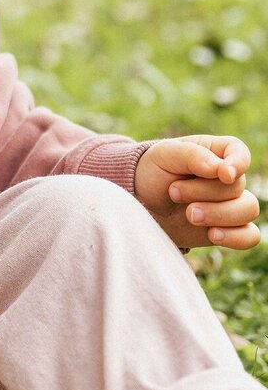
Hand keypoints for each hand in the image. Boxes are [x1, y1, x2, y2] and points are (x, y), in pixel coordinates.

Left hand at [134, 135, 260, 248]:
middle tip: (173, 192)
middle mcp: (227, 178)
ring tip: (190, 215)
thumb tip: (222, 170)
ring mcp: (229, 203)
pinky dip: (236, 237)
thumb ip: (193, 156)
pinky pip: (250, 236)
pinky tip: (213, 235)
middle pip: (237, 186)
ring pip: (248, 210)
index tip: (224, 174)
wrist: (140, 203)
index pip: (239, 152)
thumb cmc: (153, 173)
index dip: (238, 163)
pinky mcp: (227, 228)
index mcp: (214, 152)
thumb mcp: (165, 155)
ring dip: (218, 214)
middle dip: (204, 192)